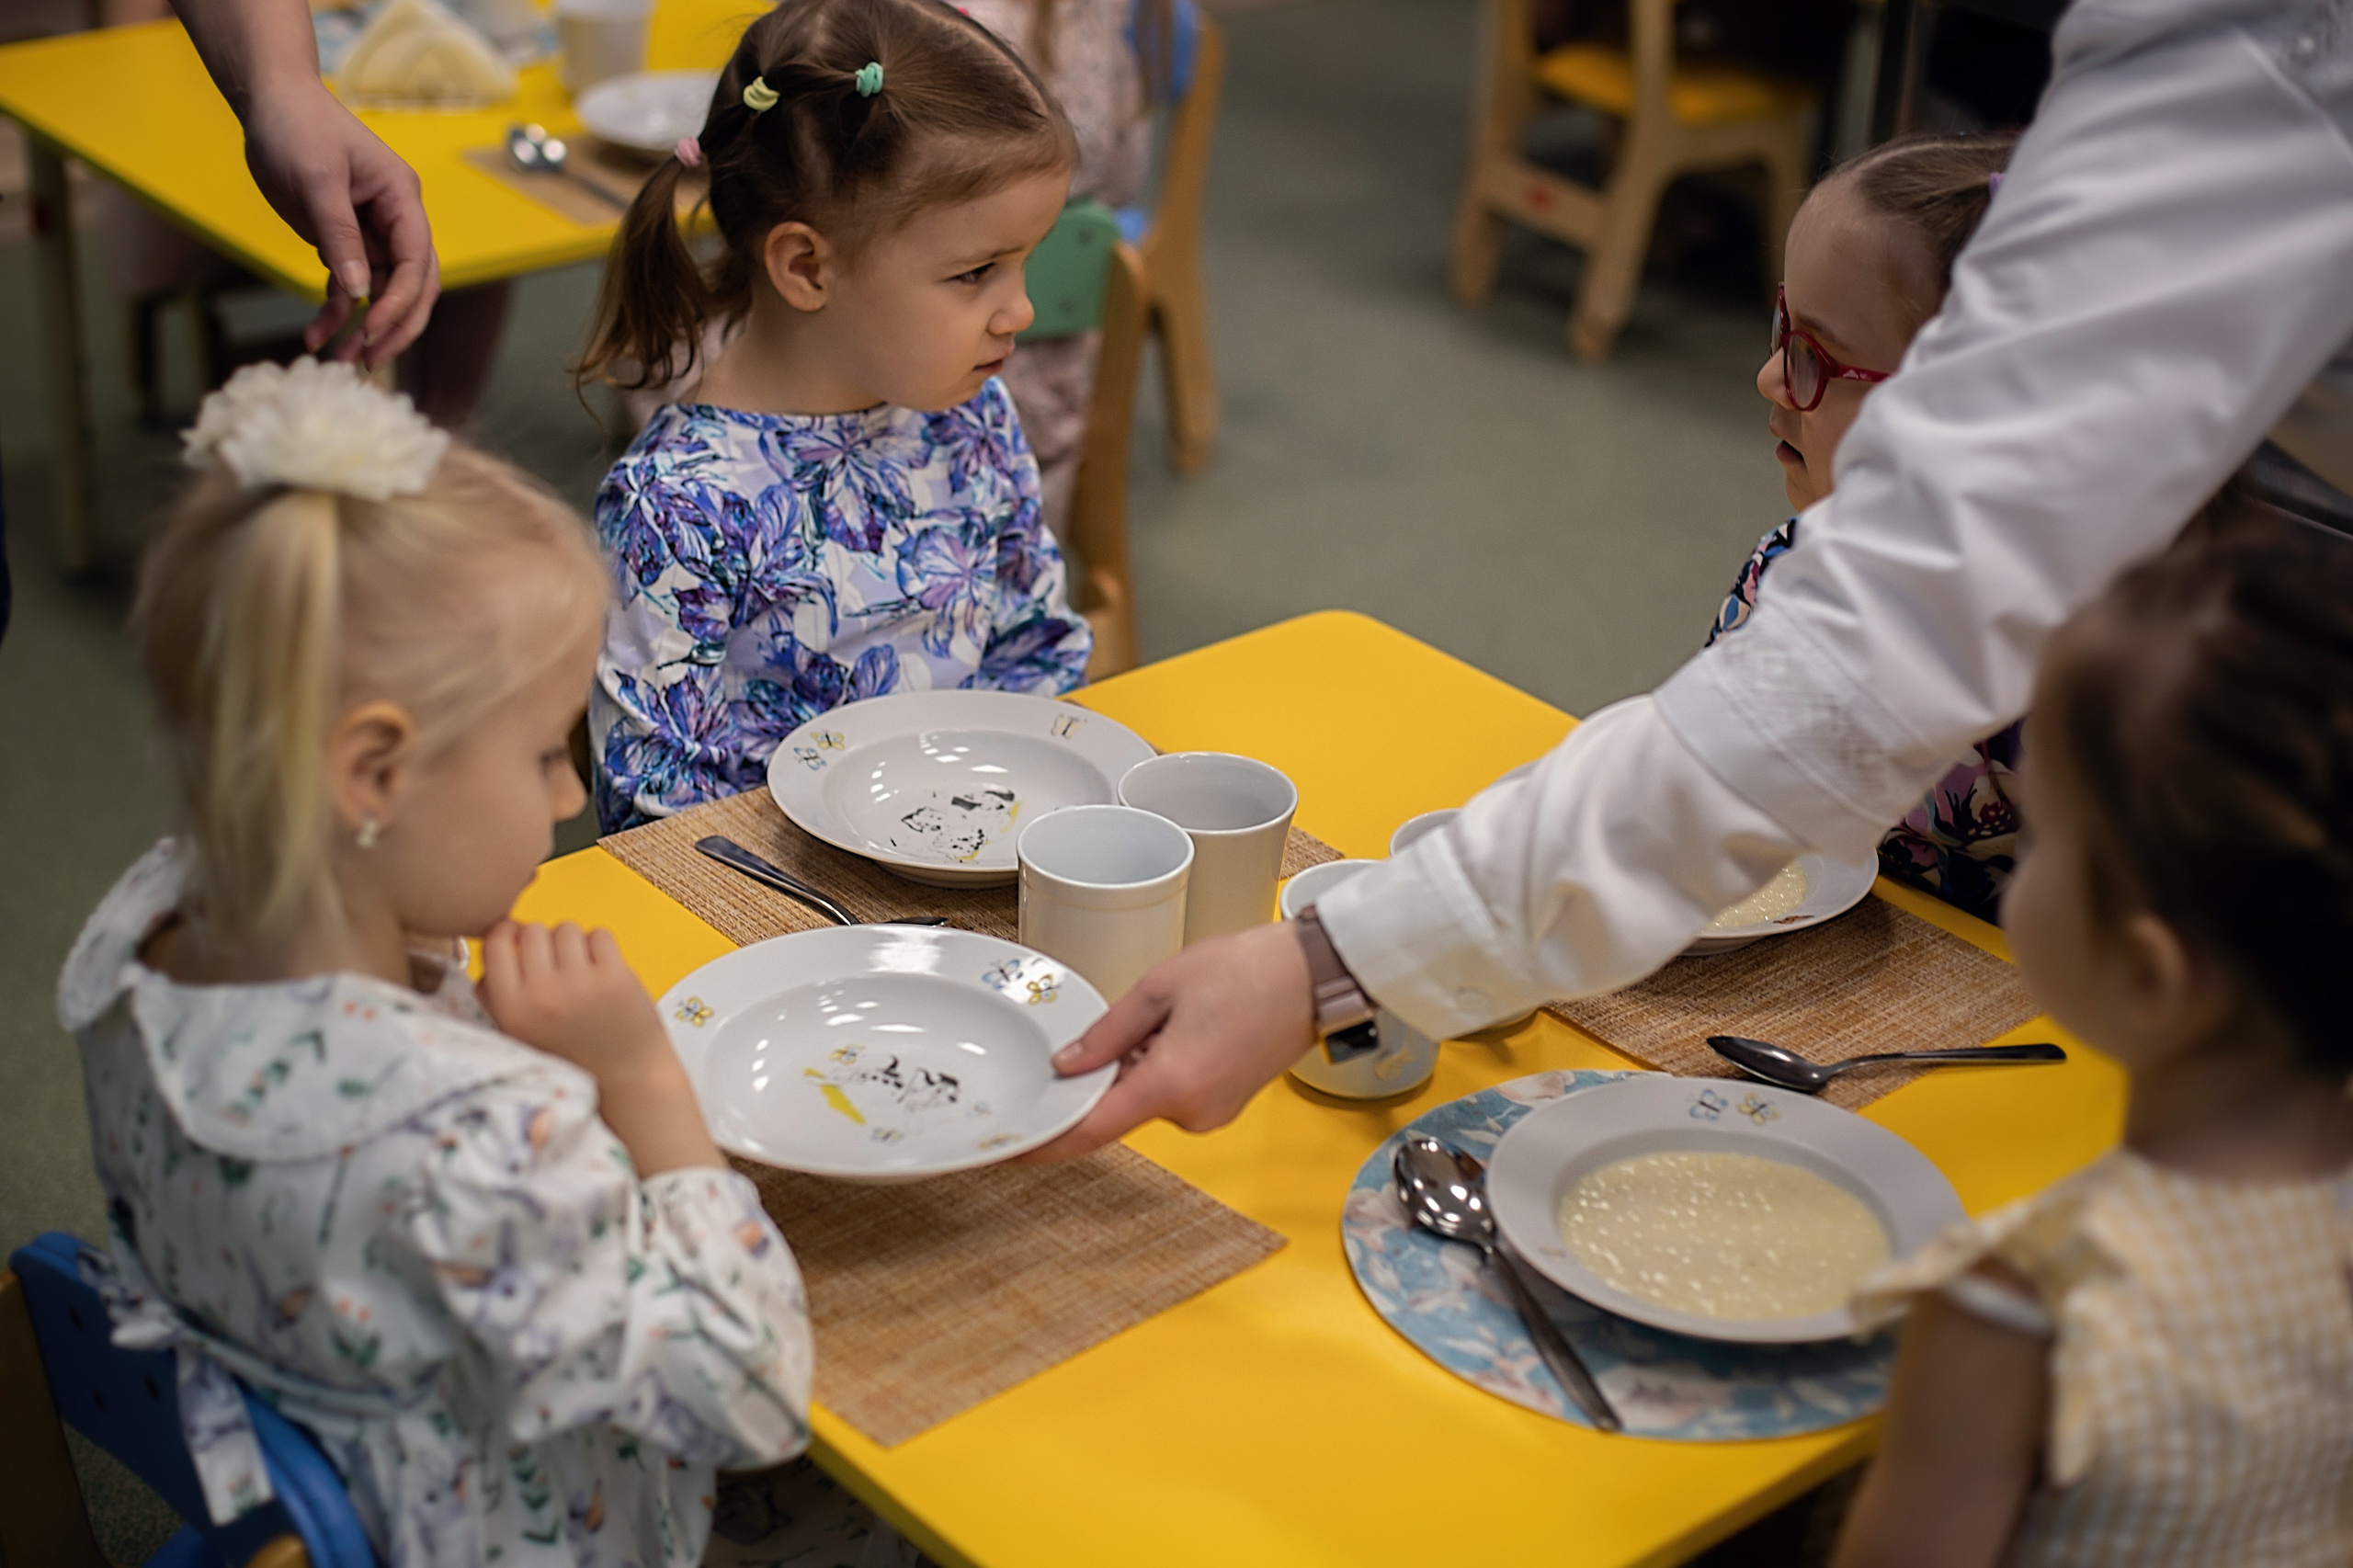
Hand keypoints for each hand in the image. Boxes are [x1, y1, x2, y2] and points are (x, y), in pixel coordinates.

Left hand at [239, 80, 438, 365]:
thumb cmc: (297, 127)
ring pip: (380, 294)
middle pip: (412, 286)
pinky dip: (334, 314)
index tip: (373, 328)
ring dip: (364, 329)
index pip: (417, 260)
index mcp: (401, 198)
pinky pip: (346, 287)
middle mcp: (394, 220)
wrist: (269, 103)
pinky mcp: (343, 241)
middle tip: (371, 362)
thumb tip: (360, 290)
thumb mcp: (316, 180)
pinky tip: (317, 337)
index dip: (401, 300)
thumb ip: (340, 235)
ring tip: (342, 363)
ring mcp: (370, 233)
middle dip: (395, 327)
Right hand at [478, 920, 667, 1077]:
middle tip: (556, 966)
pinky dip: (601, 948)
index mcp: (512, 1010)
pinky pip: (600, 934)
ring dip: (573, 943)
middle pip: (533, 930)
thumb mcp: (516, 1036)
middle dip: (543, 941)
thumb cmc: (571, 1058)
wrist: (625, 1083)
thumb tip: (494, 946)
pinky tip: (602, 973)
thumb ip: (495, 996)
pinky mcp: (616, 977)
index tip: (517, 938)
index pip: (496, 942)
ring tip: (580, 972)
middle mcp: (543, 995)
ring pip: (566, 928)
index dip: (507, 933)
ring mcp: (581, 984)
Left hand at [1021, 921, 1317, 1160]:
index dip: (1048, 1140)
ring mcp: (1213, 1113)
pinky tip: (1187, 1025)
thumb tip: (1069, 1064)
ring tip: (1173, 1011)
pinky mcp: (1226, 1104)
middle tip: (1127, 1019)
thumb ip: (1107, 1033)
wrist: (1317, 975)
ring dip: (1140, 1064)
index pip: (1092, 1129)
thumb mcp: (1160, 988)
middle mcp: (1192, 1113)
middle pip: (1120, 1106)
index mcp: (1170, 1085)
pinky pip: (1175, 1093)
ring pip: (1148, 1097)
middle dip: (1108, 1070)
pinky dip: (1164, 1067)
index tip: (1017, 1143)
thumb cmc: (1251, 971)